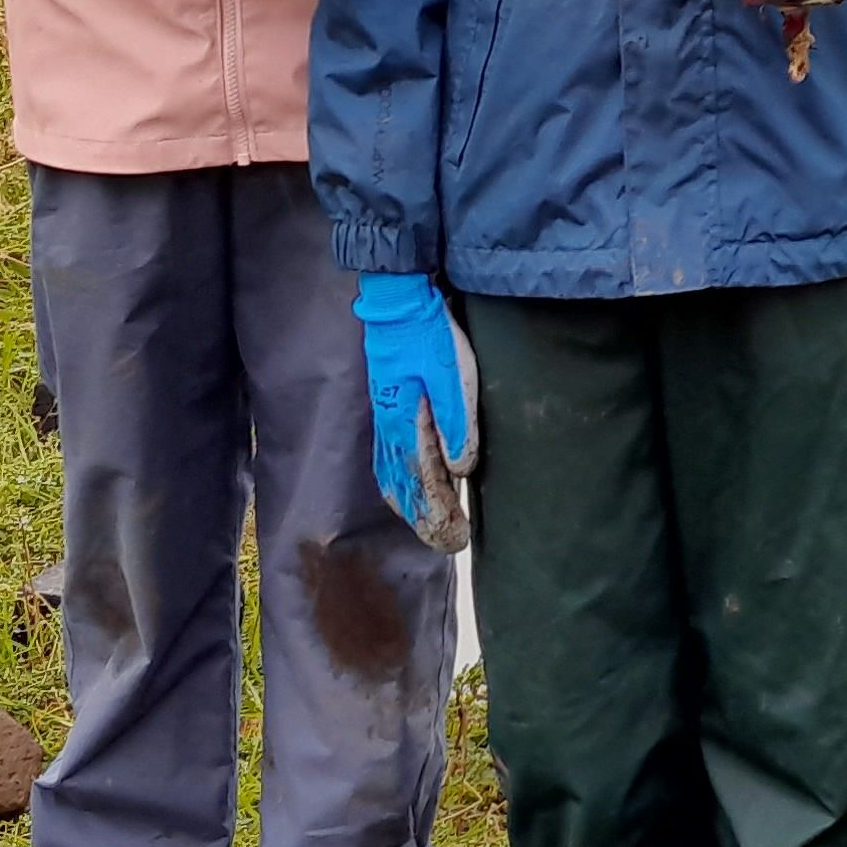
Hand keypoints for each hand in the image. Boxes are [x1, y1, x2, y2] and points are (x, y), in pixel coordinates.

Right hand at [355, 270, 478, 548]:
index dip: (438, 517)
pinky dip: (397, 486)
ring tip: (430, 526)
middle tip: (450, 543)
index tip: (456, 541)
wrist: (399, 303)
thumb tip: (462, 470)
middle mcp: (390, 431)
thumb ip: (458, 423)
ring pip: (392, 478)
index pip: (422, 486)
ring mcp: (384, 420)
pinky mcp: (387, 409)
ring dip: (411, 508)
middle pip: (404, 490)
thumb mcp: (453, 376)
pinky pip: (386, 461)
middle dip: (425, 520)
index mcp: (407, 427)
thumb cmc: (429, 336)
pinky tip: (406, 490)